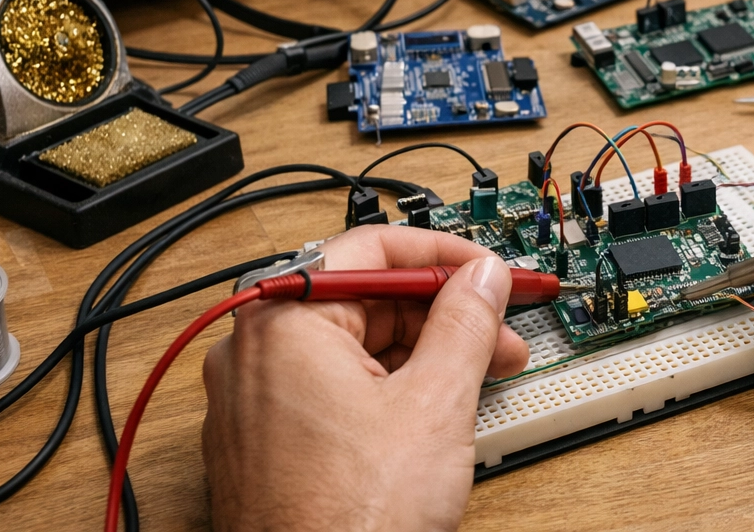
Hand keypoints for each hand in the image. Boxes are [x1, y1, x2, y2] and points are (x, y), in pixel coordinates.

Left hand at [201, 225, 528, 531]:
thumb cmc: (349, 521)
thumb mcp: (435, 403)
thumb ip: (466, 322)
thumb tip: (485, 278)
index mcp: (283, 321)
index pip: (372, 247)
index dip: (445, 256)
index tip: (491, 270)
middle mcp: (252, 352)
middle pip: (363, 297)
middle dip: (442, 314)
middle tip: (501, 331)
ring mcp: (252, 402)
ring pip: (351, 346)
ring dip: (422, 353)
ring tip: (480, 377)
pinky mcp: (263, 444)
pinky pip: (331, 388)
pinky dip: (387, 389)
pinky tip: (435, 411)